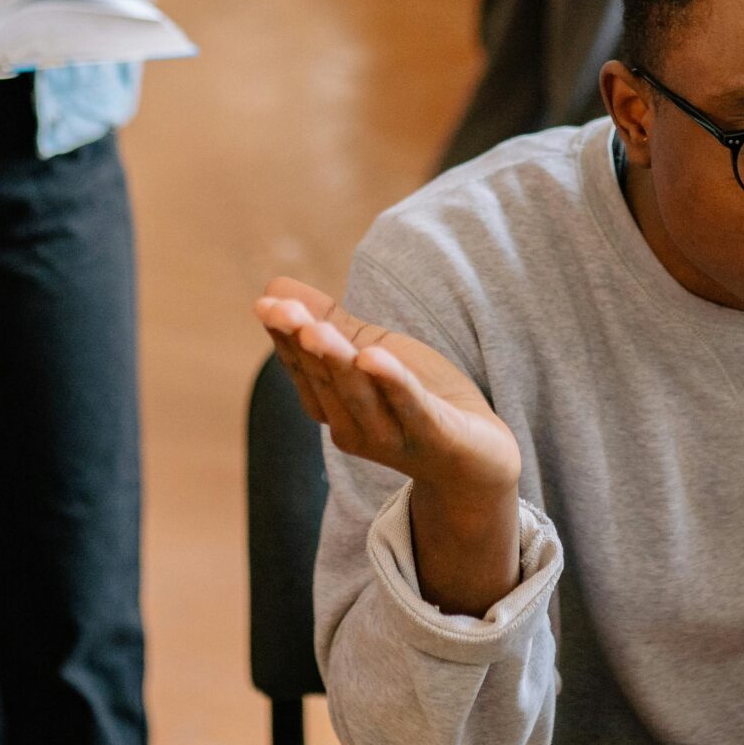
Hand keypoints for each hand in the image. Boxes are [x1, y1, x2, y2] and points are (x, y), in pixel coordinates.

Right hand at [255, 275, 521, 614]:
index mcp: (334, 406)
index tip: (265, 302)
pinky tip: (374, 357)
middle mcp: (354, 427)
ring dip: (336, 361)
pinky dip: (392, 382)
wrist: (478, 460)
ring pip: (360, 394)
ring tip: (315, 329)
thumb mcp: (374, 351)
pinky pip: (412, 407)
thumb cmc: (420, 399)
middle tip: (279, 309)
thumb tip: (274, 284)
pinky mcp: (436, 436)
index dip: (284, 335)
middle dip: (302, 342)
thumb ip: (330, 321)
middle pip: (326, 378)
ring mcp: (393, 436)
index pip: (303, 367)